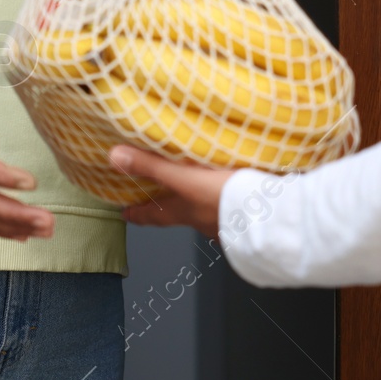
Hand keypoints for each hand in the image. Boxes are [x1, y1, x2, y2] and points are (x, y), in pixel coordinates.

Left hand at [109, 144, 234, 235]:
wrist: (266, 215)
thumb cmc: (222, 196)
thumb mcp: (183, 178)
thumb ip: (151, 166)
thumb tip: (113, 157)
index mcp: (182, 211)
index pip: (152, 215)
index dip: (136, 214)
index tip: (123, 214)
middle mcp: (200, 220)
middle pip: (176, 215)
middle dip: (165, 208)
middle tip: (155, 199)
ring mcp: (223, 222)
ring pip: (202, 212)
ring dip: (196, 202)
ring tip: (195, 187)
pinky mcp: (246, 216)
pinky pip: (228, 209)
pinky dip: (225, 201)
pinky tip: (233, 192)